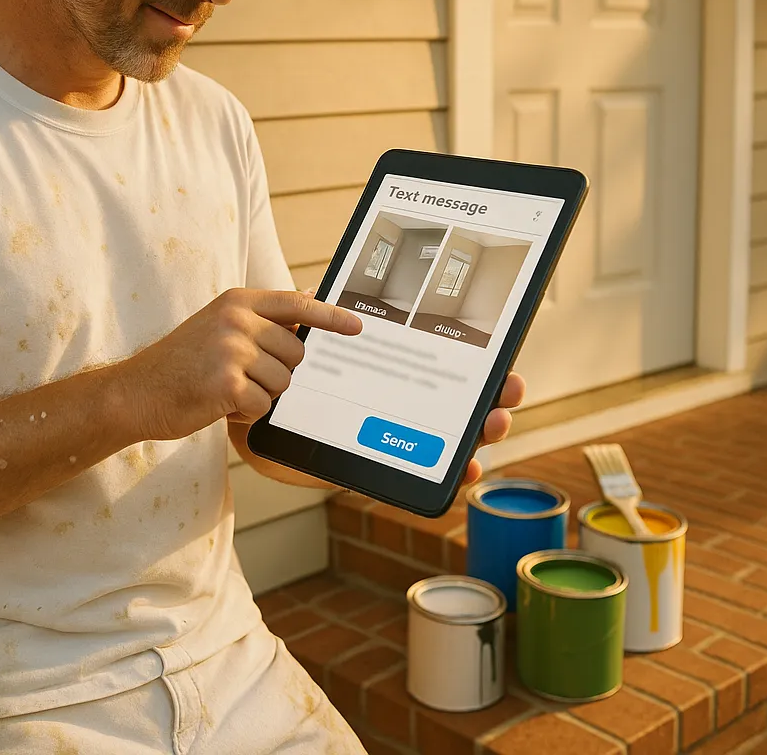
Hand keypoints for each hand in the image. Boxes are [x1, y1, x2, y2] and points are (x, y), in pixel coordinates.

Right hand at [122, 289, 361, 440]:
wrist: (135, 392)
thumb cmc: (180, 364)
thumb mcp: (219, 326)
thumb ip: (262, 318)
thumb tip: (310, 298)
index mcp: (237, 302)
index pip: (296, 304)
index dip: (331, 316)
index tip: (357, 326)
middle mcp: (236, 320)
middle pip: (296, 351)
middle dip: (278, 371)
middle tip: (242, 375)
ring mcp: (232, 350)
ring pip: (283, 381)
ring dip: (261, 394)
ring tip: (226, 388)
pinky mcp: (227, 383)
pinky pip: (263, 405)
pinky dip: (246, 413)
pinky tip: (219, 404)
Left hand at [292, 287, 521, 487]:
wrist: (259, 418)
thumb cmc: (291, 377)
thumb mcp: (306, 346)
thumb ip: (316, 320)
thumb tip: (320, 291)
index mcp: (393, 374)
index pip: (445, 370)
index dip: (480, 369)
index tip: (503, 366)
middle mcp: (401, 405)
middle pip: (460, 405)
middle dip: (493, 399)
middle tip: (508, 394)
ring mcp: (394, 439)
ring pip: (450, 440)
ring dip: (480, 435)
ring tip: (493, 426)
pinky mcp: (378, 465)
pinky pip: (421, 475)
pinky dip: (449, 475)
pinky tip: (465, 470)